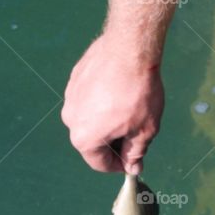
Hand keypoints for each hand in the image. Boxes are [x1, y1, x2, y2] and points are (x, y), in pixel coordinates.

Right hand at [62, 33, 164, 173]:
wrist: (130, 48)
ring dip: (106, 121)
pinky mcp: (74, 78)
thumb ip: (135, 152)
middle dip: (112, 143)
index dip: (118, 166)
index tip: (131, 162)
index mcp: (85, 139)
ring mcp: (70, 97)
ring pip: (89, 118)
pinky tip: (119, 92)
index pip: (100, 163)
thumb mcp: (144, 130)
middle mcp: (71, 120)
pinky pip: (88, 98)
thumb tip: (132, 166)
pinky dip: (101, 101)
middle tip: (133, 136)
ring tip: (128, 111)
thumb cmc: (138, 92)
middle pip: (92, 141)